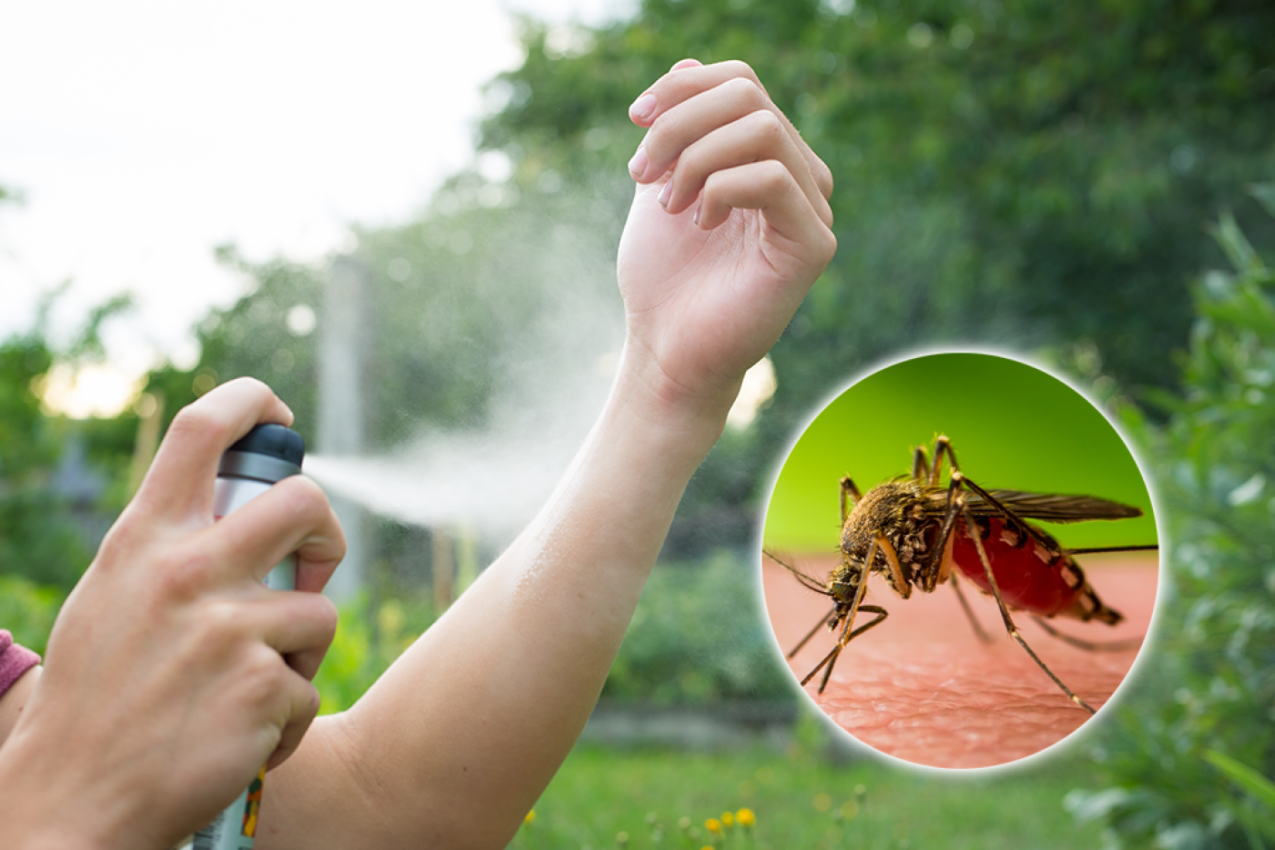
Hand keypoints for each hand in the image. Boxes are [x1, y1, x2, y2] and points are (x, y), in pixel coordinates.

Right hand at [0, 378, 343, 849]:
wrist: (71, 801)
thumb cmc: (97, 697)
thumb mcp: (112, 596)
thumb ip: (171, 549)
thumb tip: (239, 508)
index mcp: (144, 541)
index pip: (203, 430)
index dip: (253, 403)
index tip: (279, 417)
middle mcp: (186, 571)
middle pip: (306, 502)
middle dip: (326, 536)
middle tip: (312, 571)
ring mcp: (228, 627)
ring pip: (320, 609)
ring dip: (300, 653)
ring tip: (248, 687)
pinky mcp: (263, 685)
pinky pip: (310, 687)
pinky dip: (287, 718)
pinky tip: (241, 736)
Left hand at [617, 59, 835, 413]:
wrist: (666, 349)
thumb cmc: (664, 279)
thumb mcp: (659, 184)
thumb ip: (677, 130)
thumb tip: (690, 63)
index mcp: (767, 158)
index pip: (741, 81)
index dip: (683, 86)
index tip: (634, 119)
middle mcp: (799, 177)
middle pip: (747, 95)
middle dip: (679, 124)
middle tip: (640, 172)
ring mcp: (813, 209)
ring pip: (760, 129)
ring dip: (694, 158)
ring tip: (666, 204)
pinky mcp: (812, 244)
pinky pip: (769, 178)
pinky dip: (718, 188)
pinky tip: (697, 224)